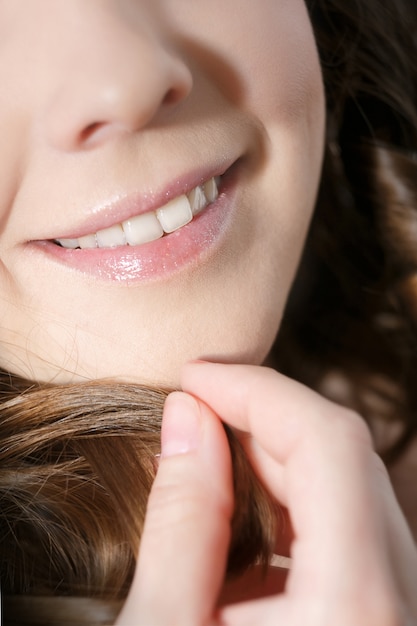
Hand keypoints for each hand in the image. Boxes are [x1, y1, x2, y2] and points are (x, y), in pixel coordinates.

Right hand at [116, 363, 416, 624]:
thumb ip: (182, 519)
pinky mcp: (380, 619)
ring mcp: (397, 610)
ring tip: (210, 454)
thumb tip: (187, 418)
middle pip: (346, 458)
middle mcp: (400, 604)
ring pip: (353, 492)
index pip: (329, 442)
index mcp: (355, 604)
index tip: (198, 378)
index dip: (259, 391)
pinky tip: (240, 514)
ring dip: (278, 459)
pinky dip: (294, 506)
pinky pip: (352, 536)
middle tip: (198, 406)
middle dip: (265, 418)